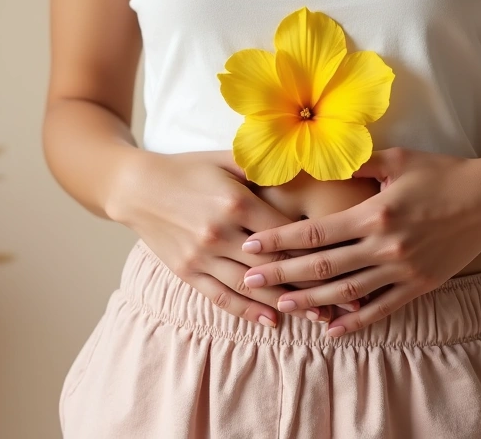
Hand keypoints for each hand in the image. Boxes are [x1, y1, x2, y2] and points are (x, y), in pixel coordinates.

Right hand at [106, 149, 336, 326]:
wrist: (135, 187)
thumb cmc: (188, 168)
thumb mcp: (226, 159)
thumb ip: (264, 167)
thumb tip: (309, 164)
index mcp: (235, 201)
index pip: (286, 233)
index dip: (317, 250)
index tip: (345, 261)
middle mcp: (219, 232)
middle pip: (274, 265)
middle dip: (311, 285)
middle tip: (344, 300)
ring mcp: (202, 255)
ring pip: (252, 287)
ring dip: (287, 304)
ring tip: (318, 317)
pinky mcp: (187, 272)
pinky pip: (222, 297)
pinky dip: (248, 311)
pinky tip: (272, 320)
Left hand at [238, 147, 480, 336]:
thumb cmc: (440, 172)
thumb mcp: (396, 159)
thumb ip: (355, 163)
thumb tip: (316, 158)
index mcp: (374, 213)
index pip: (315, 233)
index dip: (278, 242)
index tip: (251, 247)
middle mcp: (384, 246)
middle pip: (322, 266)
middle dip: (281, 274)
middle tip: (249, 280)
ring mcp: (401, 270)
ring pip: (346, 292)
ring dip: (310, 302)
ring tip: (280, 306)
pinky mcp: (418, 286)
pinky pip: (381, 309)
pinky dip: (354, 321)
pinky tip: (330, 331)